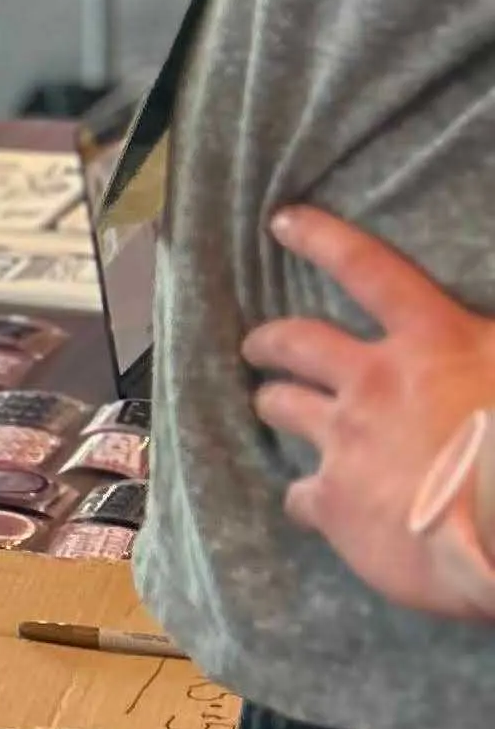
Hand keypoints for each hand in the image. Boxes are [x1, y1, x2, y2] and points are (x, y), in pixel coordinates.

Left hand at [242, 205, 494, 617]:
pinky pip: (299, 493)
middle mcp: (374, 381)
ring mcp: (345, 440)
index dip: (322, 239)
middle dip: (270, 341)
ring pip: (283, 407)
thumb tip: (484, 346)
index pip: (367, 270)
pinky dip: (303, 499)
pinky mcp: (334, 501)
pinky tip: (310, 507)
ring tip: (270, 405)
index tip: (283, 221)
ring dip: (273, 403)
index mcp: (433, 341)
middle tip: (257, 345)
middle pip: (298, 343)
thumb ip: (486, 350)